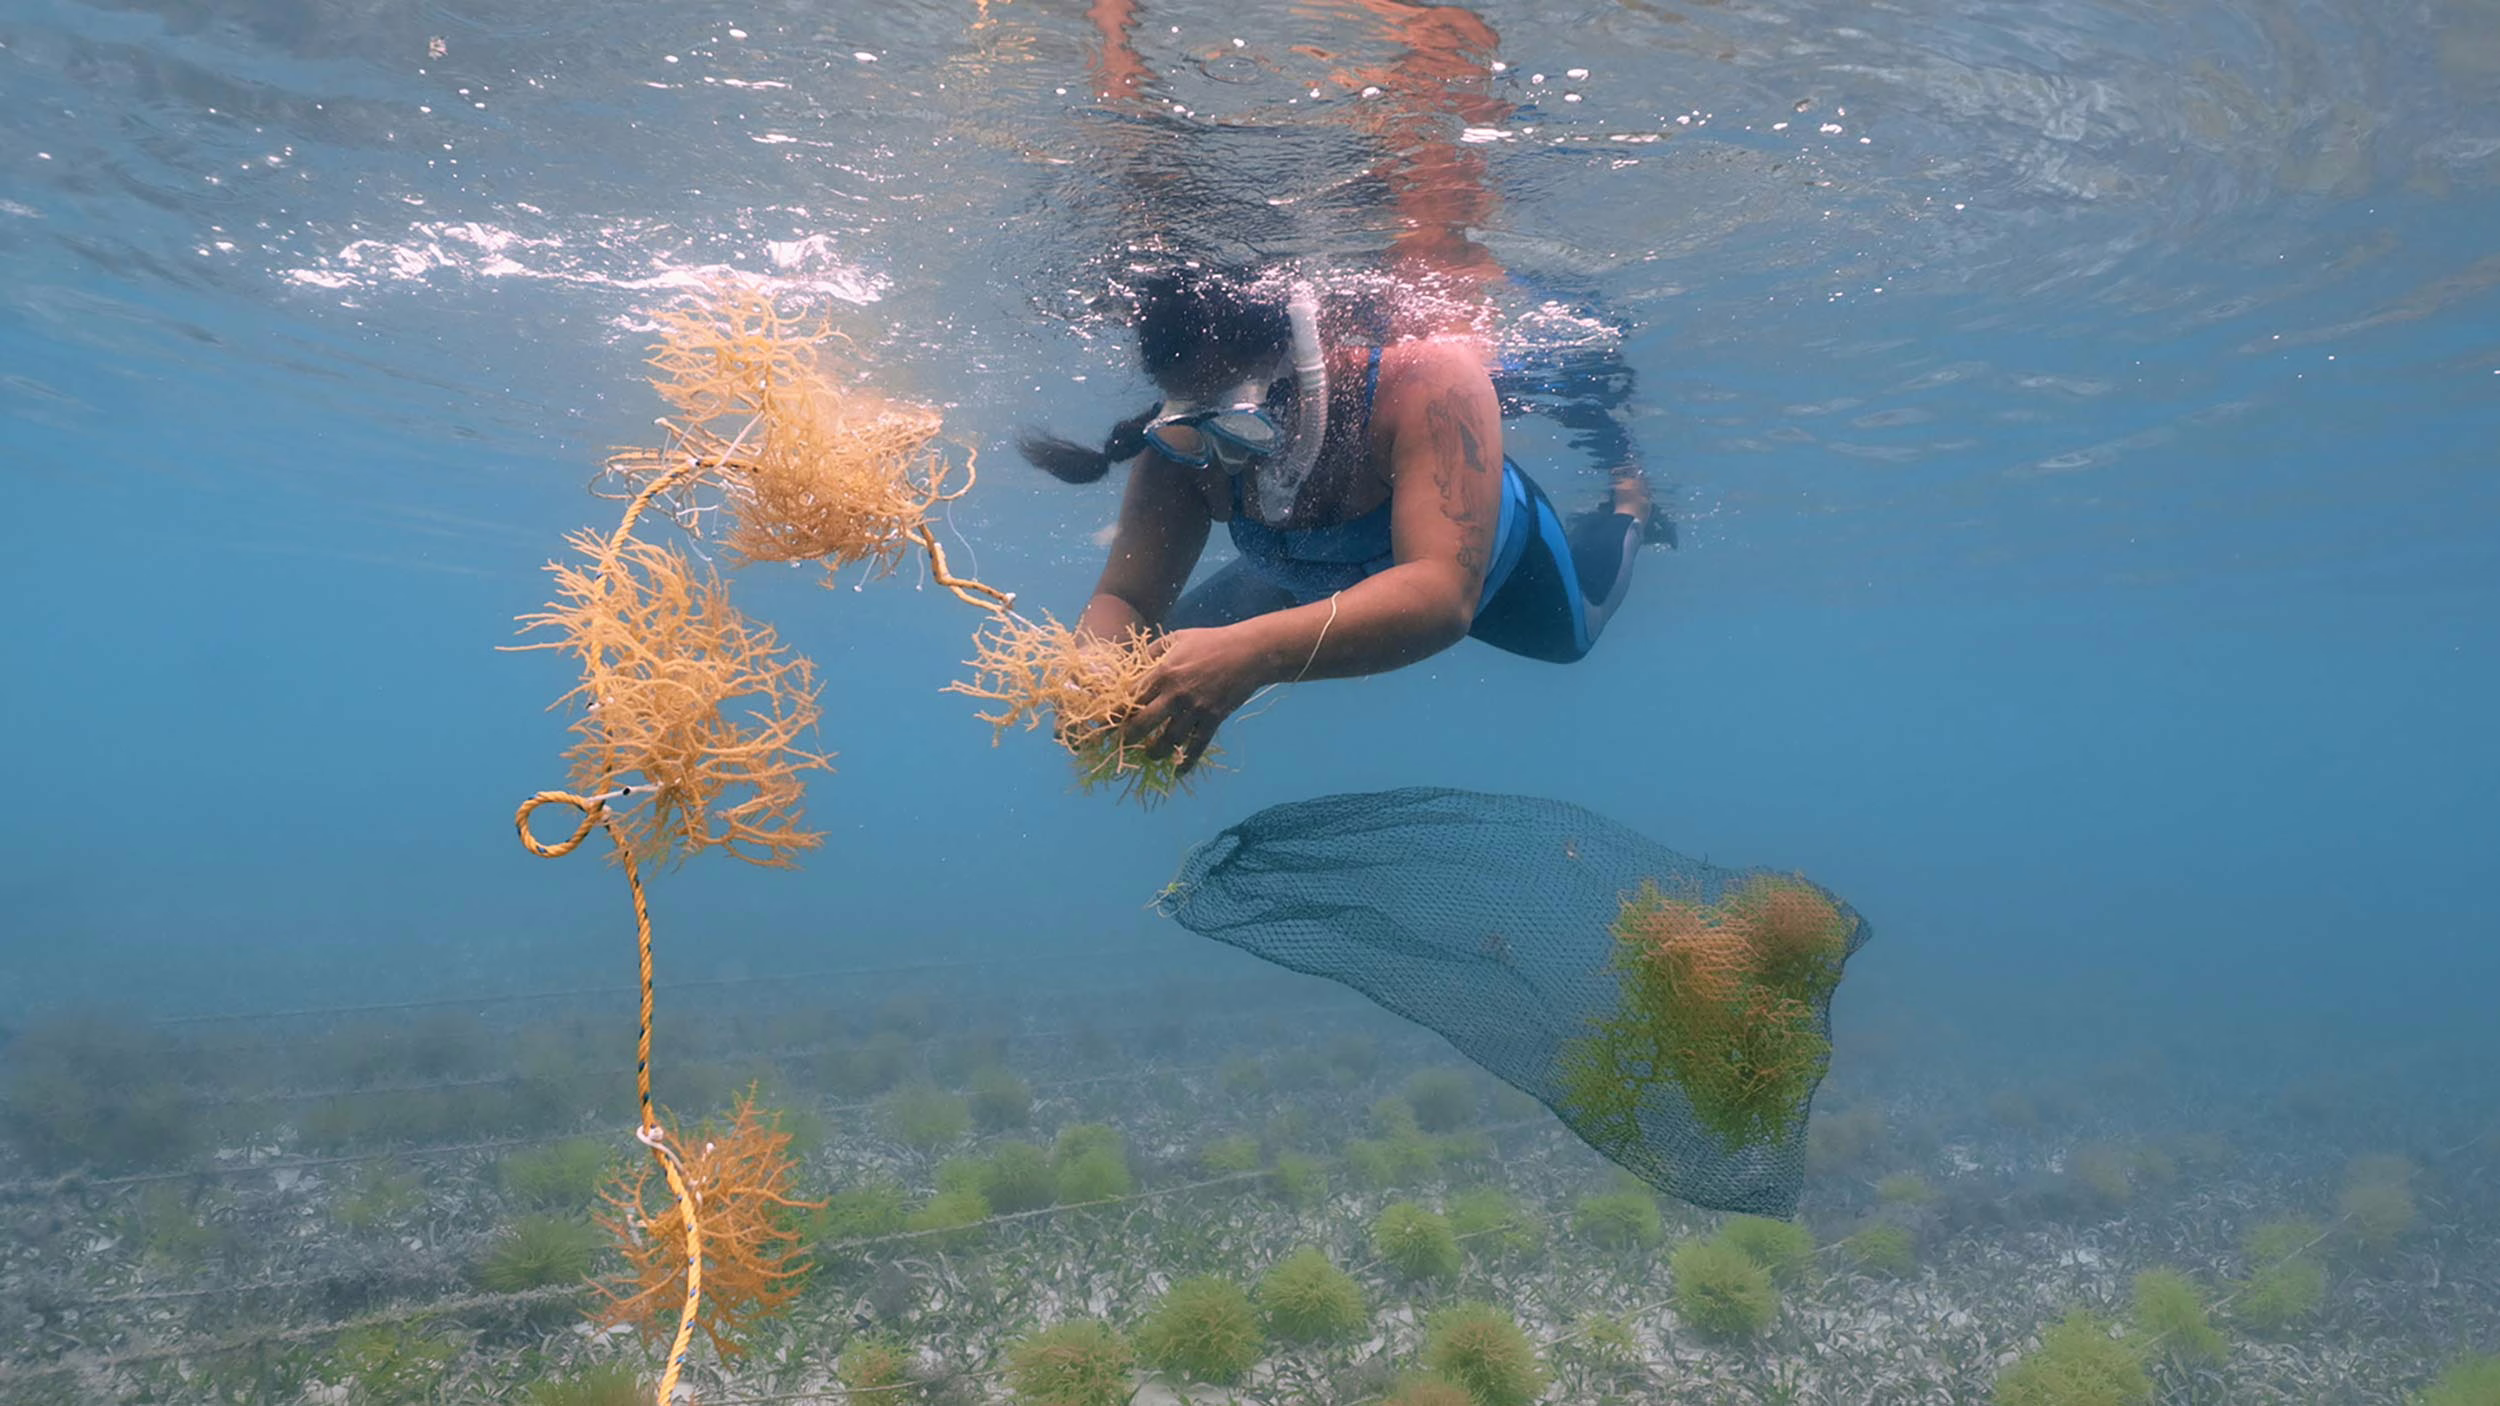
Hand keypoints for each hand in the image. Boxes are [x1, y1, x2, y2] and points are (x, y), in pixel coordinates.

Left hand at [1124, 626, 1269, 775]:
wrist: (1248, 652)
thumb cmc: (1210, 641)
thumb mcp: (1176, 638)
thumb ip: (1152, 652)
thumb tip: (1131, 665)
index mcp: (1164, 671)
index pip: (1132, 697)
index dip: (1117, 712)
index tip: (1107, 723)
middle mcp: (1176, 693)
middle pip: (1145, 723)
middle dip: (1130, 736)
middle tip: (1124, 743)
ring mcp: (1196, 709)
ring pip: (1169, 739)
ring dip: (1155, 752)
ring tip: (1149, 754)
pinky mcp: (1213, 719)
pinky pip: (1198, 746)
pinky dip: (1187, 762)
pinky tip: (1178, 772)